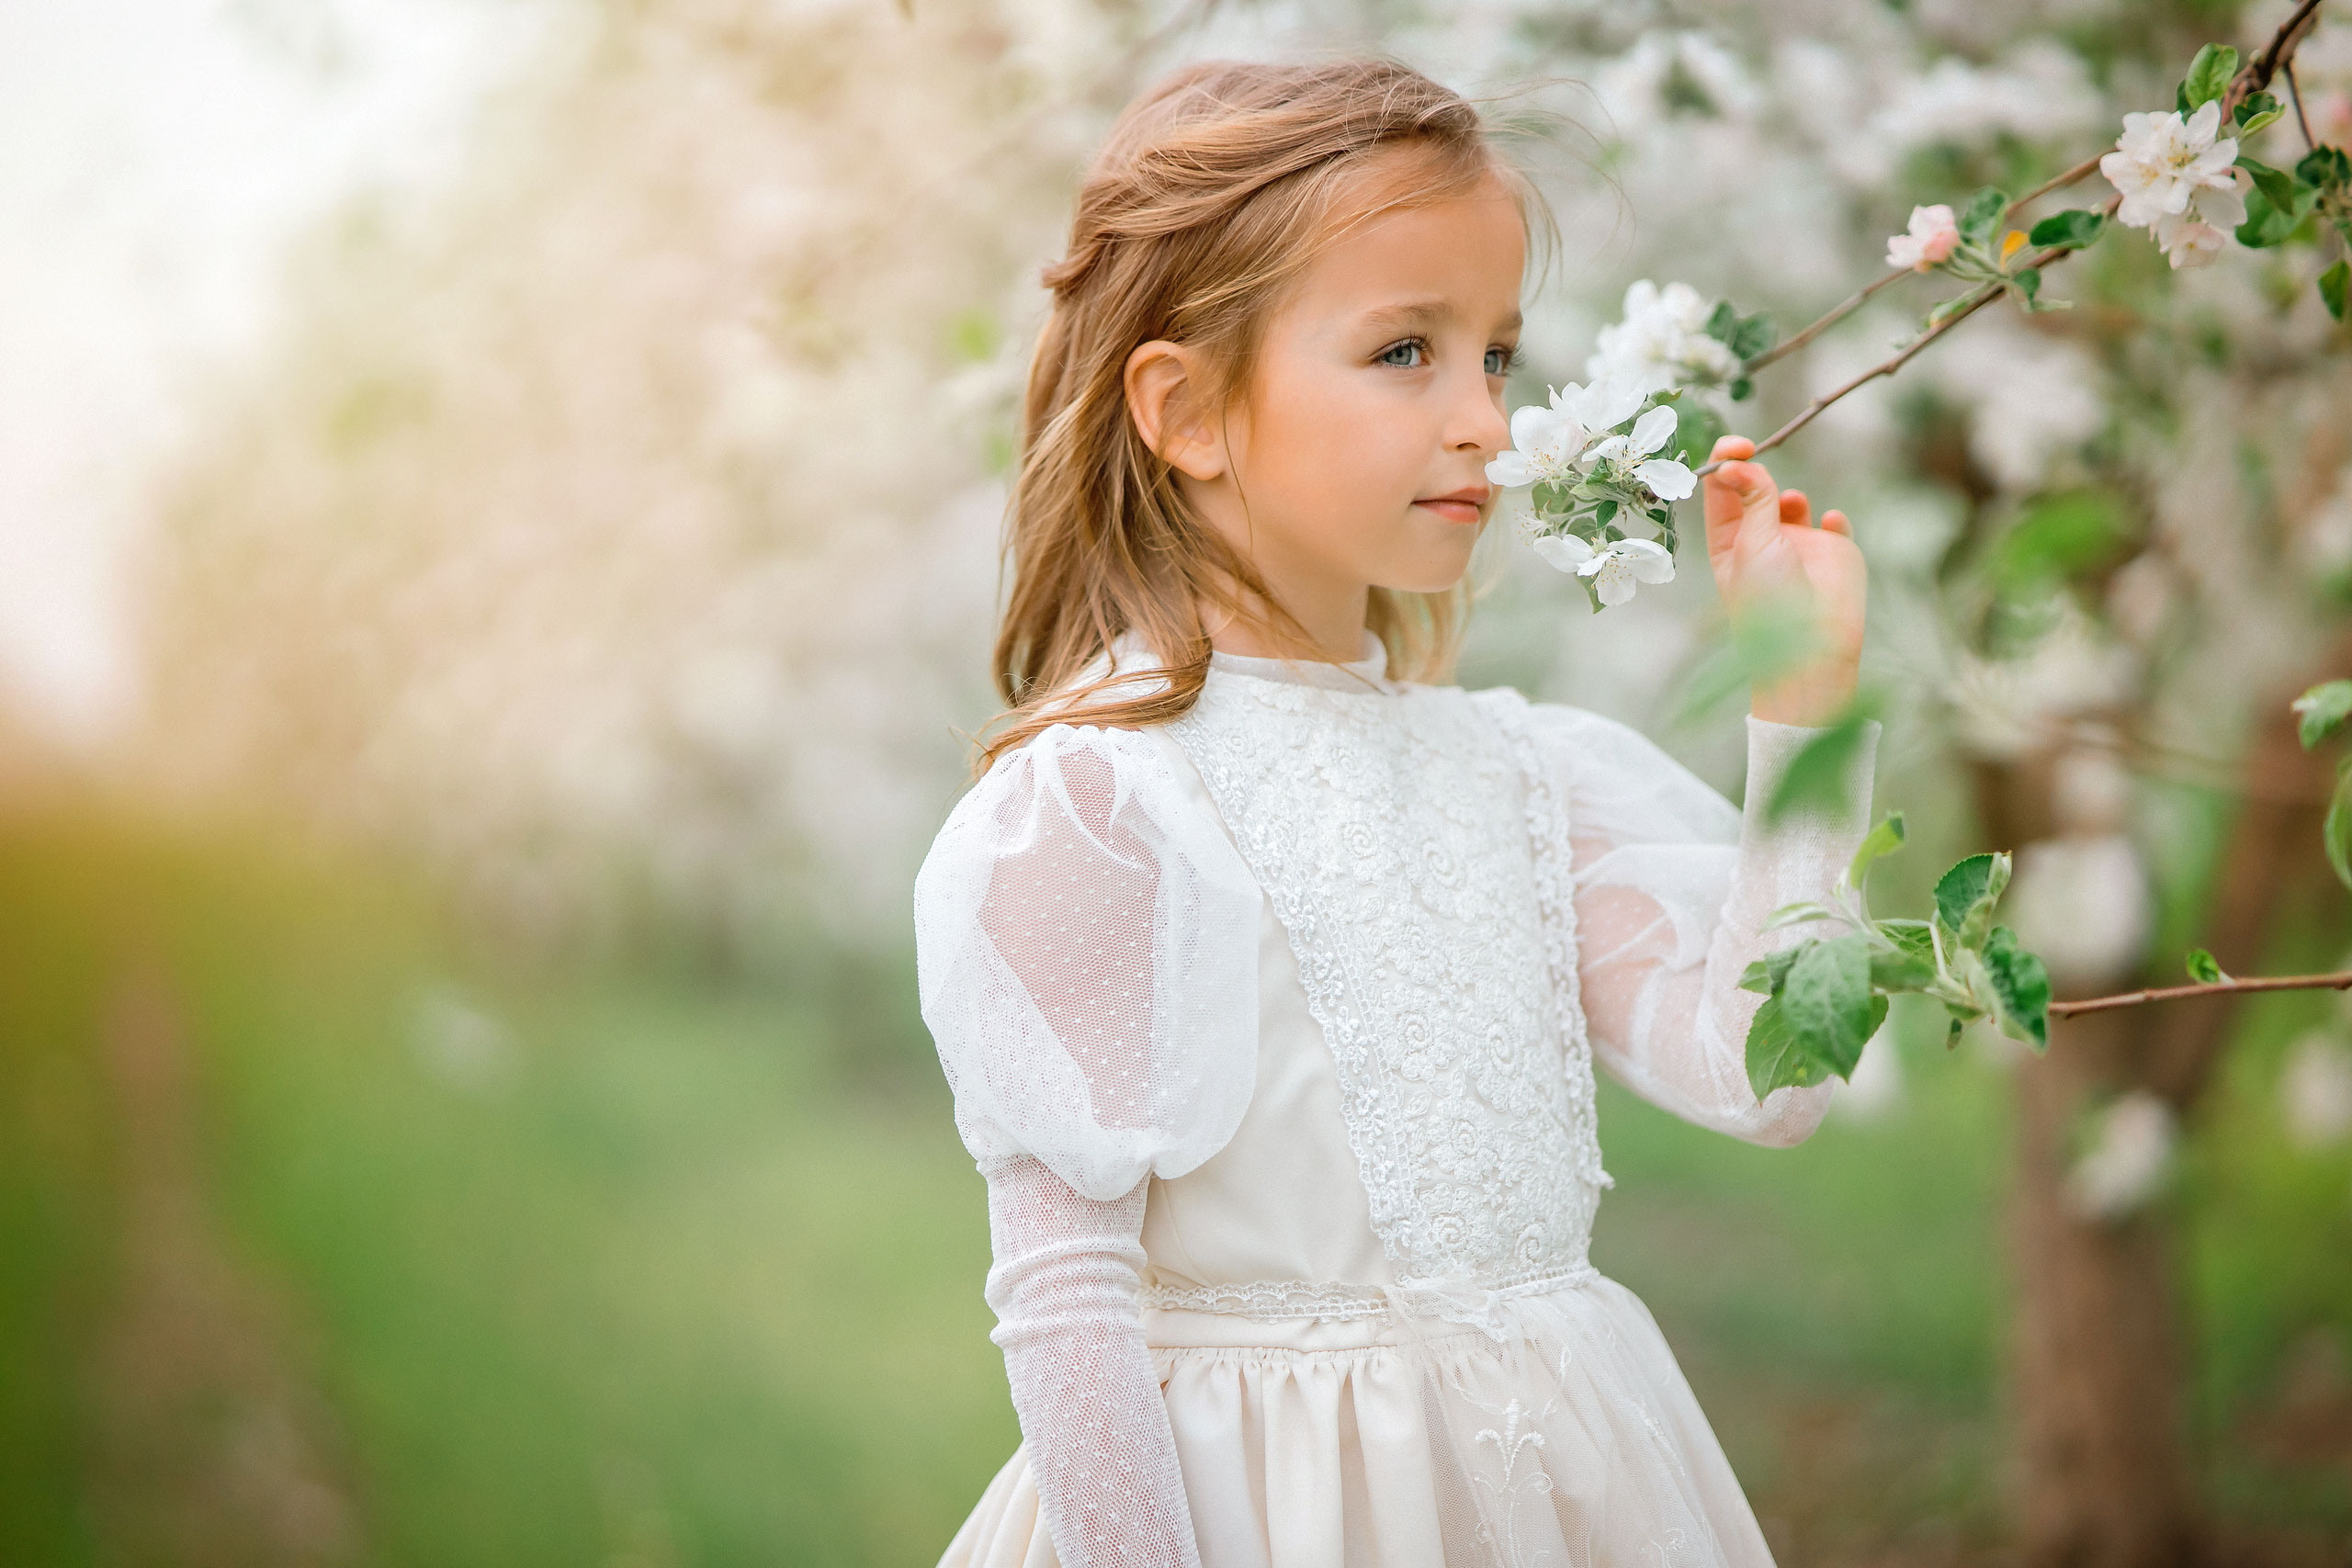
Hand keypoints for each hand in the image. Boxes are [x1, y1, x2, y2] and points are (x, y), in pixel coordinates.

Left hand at [1703, 435, 1865, 726]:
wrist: (1813, 650)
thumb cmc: (1771, 604)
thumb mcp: (1753, 545)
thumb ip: (1752, 500)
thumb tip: (1737, 462)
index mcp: (1728, 541)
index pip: (1720, 491)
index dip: (1725, 463)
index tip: (1738, 447)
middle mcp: (1760, 540)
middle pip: (1753, 489)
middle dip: (1755, 470)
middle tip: (1755, 453)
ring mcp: (1797, 545)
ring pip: (1789, 502)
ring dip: (1787, 495)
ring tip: (1789, 507)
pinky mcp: (1833, 553)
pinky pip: (1833, 524)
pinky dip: (1832, 518)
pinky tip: (1829, 522)